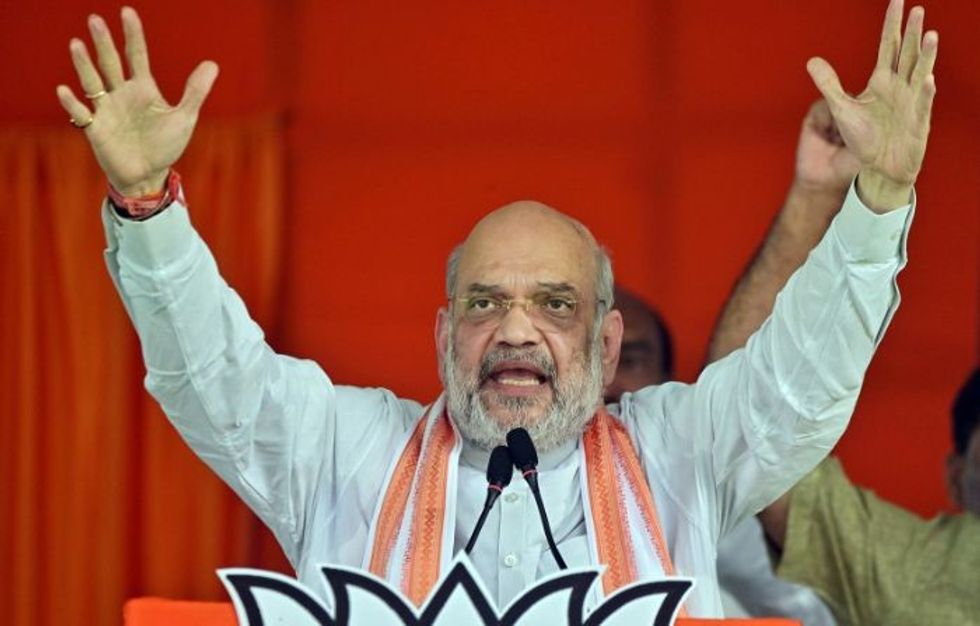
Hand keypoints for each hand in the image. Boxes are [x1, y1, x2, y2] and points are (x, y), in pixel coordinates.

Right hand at [55, 7, 218, 196]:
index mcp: (143, 89)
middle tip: (95, 19)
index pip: (136, 55)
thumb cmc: (165, 146)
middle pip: (110, 63)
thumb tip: (212, 64)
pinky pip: (81, 113)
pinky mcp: (95, 129)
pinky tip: (65, 90)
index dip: (133, 35)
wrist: (149, 175)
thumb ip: (195, 91)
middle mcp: (121, 94)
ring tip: (77, 44)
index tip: (127, 12)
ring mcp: (106, 110)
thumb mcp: (184, 118)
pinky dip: (73, 103)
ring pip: (92, 82)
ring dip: (84, 64)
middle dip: (103, 42)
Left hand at [806, 0, 937, 210]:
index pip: (889, 46)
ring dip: (925, 56)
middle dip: (912, 33)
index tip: (897, 1)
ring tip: (930, 35)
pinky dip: (924, 92)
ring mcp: (911, 102)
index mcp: (882, 80)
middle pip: (908, 54)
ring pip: (920, 73)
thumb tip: (811, 60)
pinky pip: (922, 104)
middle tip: (917, 10)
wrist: (878, 167)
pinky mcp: (917, 122)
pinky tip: (926, 78)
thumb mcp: (840, 109)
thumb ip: (829, 84)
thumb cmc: (863, 138)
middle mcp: (900, 87)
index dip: (892, 25)